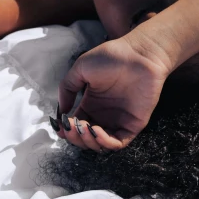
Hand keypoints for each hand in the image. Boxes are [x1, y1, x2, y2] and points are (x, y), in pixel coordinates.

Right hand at [56, 32, 171, 151]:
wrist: (139, 54)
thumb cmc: (112, 56)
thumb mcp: (81, 67)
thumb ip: (67, 87)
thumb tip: (62, 110)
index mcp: (91, 103)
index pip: (76, 124)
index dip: (67, 129)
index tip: (59, 126)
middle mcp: (104, 115)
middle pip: (86, 137)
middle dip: (75, 137)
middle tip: (71, 127)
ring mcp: (118, 121)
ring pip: (100, 144)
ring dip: (88, 142)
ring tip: (84, 128)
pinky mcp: (133, 125)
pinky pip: (118, 142)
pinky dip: (105, 142)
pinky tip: (97, 131)